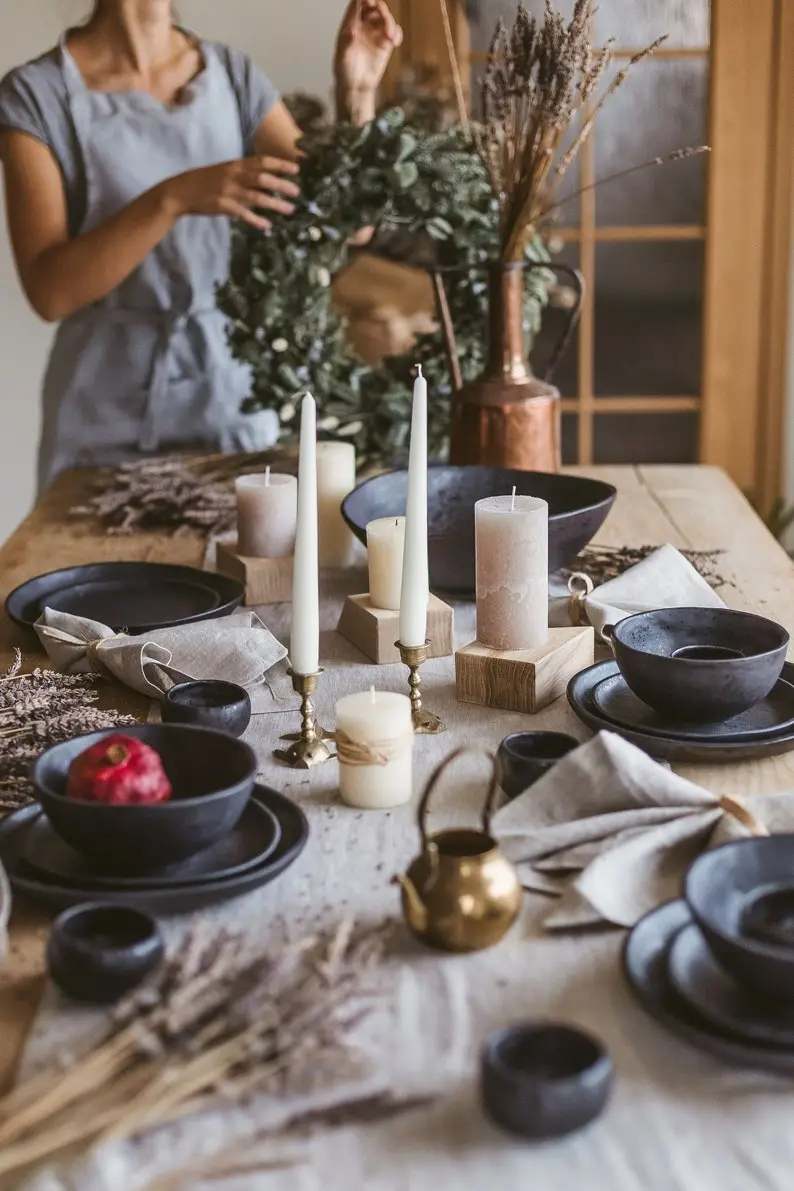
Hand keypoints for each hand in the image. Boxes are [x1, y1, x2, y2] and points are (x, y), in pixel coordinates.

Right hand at [161, 156, 299, 230]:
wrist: (180, 191)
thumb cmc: (204, 180)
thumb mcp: (224, 170)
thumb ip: (243, 173)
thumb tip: (264, 177)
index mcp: (235, 164)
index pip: (261, 161)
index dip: (280, 164)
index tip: (296, 169)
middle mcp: (234, 176)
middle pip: (262, 178)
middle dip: (282, 184)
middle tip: (297, 191)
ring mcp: (229, 191)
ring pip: (256, 197)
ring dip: (275, 204)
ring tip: (289, 210)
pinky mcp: (223, 206)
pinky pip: (243, 214)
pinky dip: (256, 220)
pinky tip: (267, 226)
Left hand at [334, 0, 402, 96]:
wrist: (356, 87)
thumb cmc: (344, 72)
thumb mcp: (342, 58)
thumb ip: (346, 43)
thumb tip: (352, 30)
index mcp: (350, 24)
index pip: (357, 4)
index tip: (370, 0)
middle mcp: (363, 25)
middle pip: (375, 8)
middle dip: (381, 10)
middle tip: (385, 20)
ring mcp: (375, 33)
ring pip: (386, 18)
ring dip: (390, 24)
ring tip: (389, 38)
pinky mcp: (385, 43)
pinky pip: (394, 32)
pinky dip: (396, 34)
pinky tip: (394, 42)